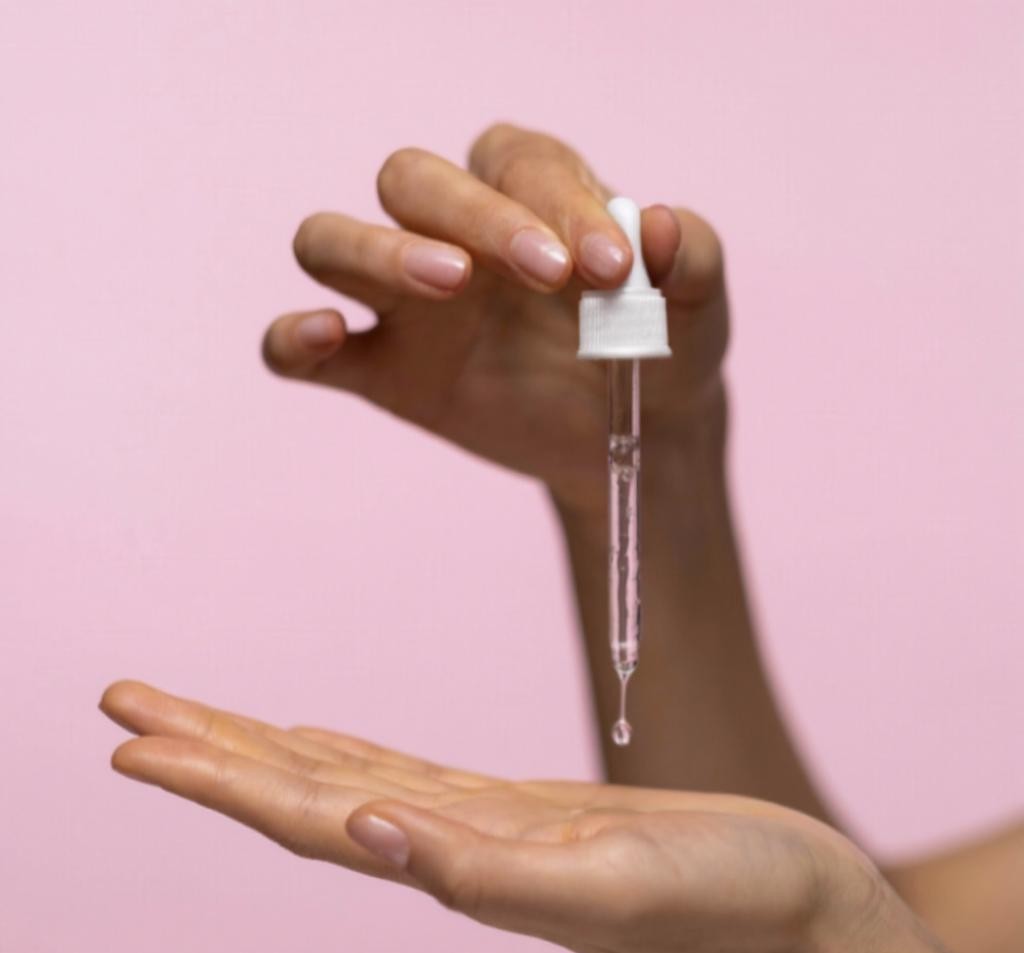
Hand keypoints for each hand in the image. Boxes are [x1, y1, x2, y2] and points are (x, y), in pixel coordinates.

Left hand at [100, 680, 882, 952]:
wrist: (791, 906)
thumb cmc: (725, 902)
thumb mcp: (610, 884)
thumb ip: (485, 874)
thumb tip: (365, 835)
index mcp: (460, 864)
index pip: (307, 816)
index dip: (218, 779)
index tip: (132, 741)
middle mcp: (451, 848)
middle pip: (304, 791)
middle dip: (210, 748)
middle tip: (124, 702)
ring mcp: (481, 828)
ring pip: (347, 778)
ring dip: (264, 748)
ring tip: (197, 719)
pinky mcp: (519, 811)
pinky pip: (409, 774)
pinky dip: (350, 754)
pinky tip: (322, 746)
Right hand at [262, 122, 727, 516]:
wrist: (633, 436)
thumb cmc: (659, 353)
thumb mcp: (699, 309)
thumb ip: (694, 257)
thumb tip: (655, 224)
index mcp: (526, 195)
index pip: (514, 161)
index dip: (556, 199)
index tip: (611, 269)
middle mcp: (452, 233)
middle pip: (409, 179)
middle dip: (471, 214)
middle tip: (544, 277)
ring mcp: (406, 304)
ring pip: (331, 240)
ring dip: (376, 252)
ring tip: (450, 286)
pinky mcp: (381, 370)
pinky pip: (299, 351)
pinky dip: (292, 340)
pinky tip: (323, 337)